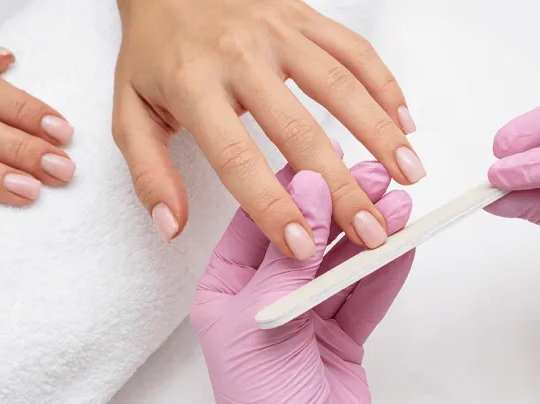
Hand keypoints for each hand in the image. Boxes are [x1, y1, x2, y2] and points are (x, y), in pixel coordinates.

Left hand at [114, 0, 423, 259]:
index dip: (272, 207)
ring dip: (379, 134)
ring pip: (340, 85)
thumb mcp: (131, 112)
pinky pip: (354, 49)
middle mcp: (240, 56)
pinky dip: (385, 85)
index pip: (238, 159)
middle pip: (300, 131)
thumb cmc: (154, 52)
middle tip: (371, 230)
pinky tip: (404, 123)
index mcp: (193, 86)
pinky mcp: (303, 14)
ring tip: (408, 177)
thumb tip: (172, 226)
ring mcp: (277, 31)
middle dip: (341, 188)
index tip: (301, 246)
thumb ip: (149, 174)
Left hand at [192, 159, 413, 403]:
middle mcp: (264, 299)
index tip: (327, 159)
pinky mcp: (341, 340)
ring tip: (400, 206)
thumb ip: (289, 256)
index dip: (296, 190)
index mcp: (225, 290)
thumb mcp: (265, 320)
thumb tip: (308, 187)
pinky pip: (367, 297)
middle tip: (377, 177)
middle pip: (309, 240)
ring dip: (372, 236)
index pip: (260, 224)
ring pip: (343, 266)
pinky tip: (404, 243)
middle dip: (344, 208)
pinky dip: (387, 271)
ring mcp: (305, 319)